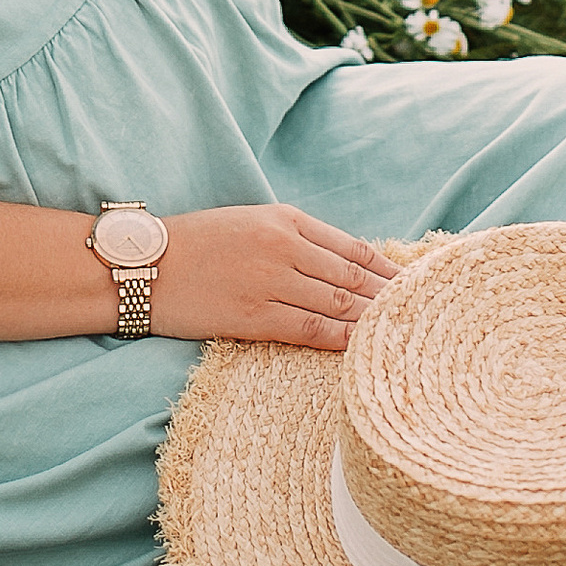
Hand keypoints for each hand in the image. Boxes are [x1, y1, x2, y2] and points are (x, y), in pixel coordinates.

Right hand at [149, 206, 401, 352]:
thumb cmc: (194, 243)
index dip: (386, 268)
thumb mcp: (248, 222)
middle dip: (390, 296)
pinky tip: (362, 346)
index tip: (412, 284)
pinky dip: (341, 338)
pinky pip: (310, 329)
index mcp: (284, 219)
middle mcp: (282, 246)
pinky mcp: (253, 315)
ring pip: (338, 303)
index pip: (352, 246)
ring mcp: (269, 281)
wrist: (143, 265)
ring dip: (373, 319)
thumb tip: (342, 264)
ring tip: (402, 332)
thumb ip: (293, 238)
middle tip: (422, 313)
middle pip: (353, 275)